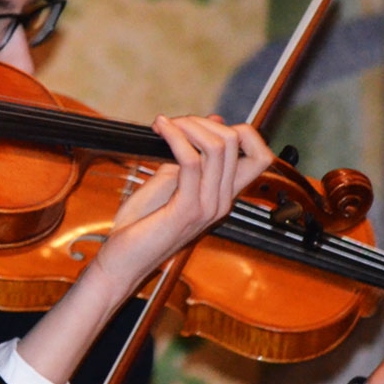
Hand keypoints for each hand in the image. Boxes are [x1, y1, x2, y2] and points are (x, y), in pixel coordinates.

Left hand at [94, 114, 272, 283]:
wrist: (123, 261)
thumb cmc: (141, 225)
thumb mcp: (168, 181)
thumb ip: (190, 154)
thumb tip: (212, 122)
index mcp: (222, 195)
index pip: (261, 156)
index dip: (239, 131)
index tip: (201, 126)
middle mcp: (222, 201)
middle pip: (236, 143)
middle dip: (201, 122)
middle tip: (173, 123)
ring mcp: (208, 207)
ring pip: (218, 148)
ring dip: (188, 126)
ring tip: (164, 125)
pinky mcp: (187, 209)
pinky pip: (191, 160)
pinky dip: (175, 137)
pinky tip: (160, 130)